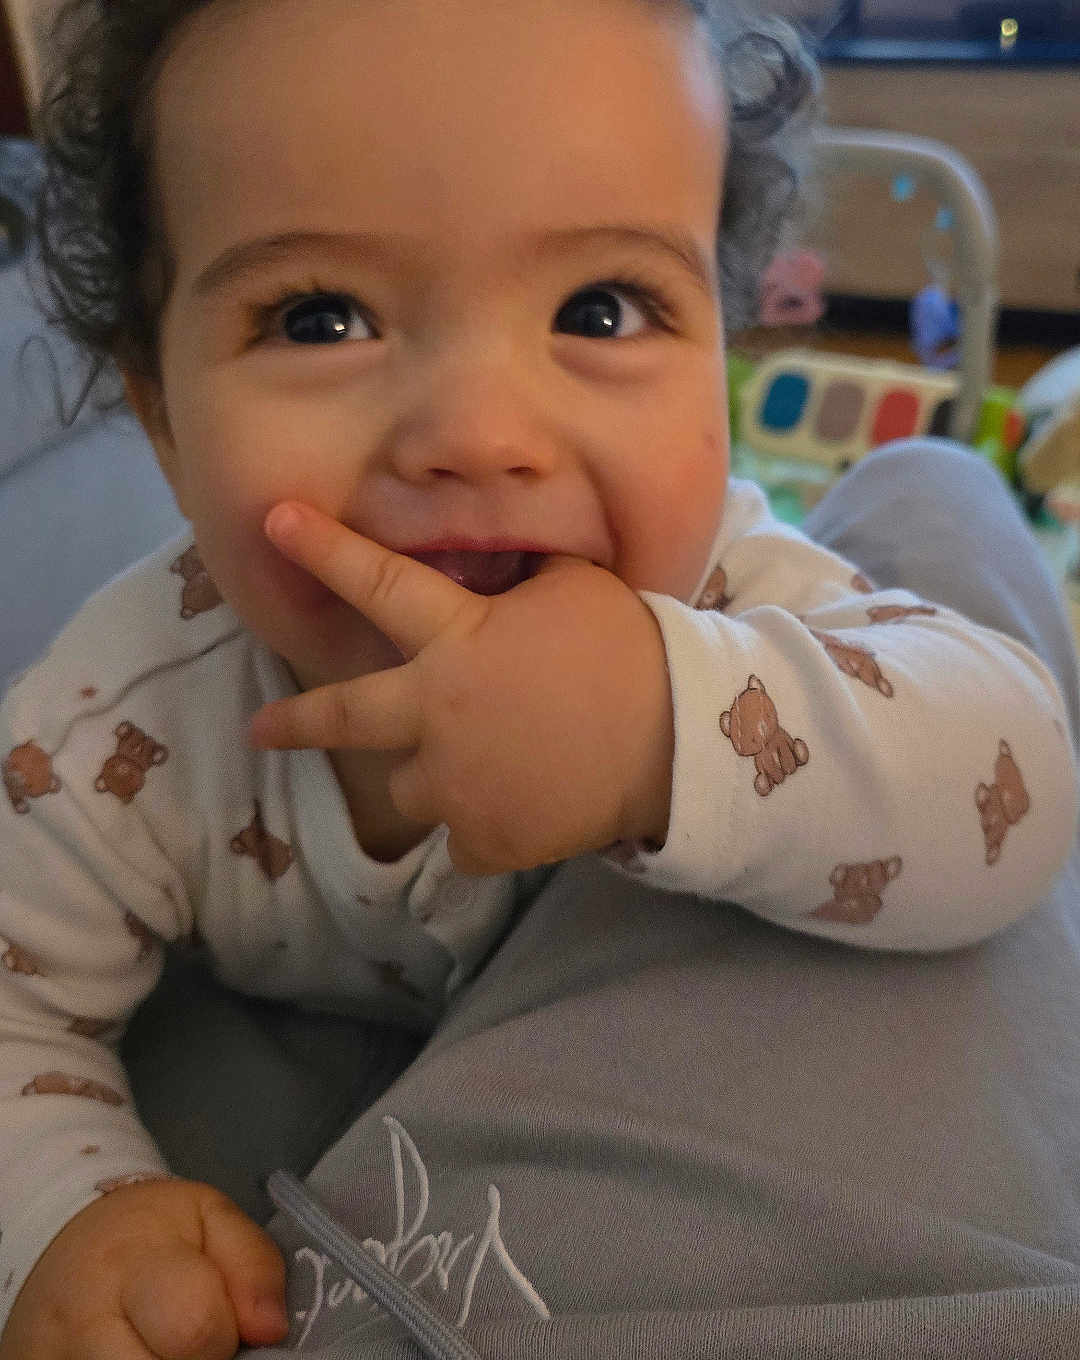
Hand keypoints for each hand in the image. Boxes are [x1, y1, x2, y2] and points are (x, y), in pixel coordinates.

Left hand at [250, 503, 674, 873]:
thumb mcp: (572, 588)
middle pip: (344, 717)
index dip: (322, 550)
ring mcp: (453, 784)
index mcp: (457, 641)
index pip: (376, 584)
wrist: (676, 744)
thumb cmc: (628, 651)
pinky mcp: (481, 839)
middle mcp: (436, 713)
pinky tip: (523, 806)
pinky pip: (464, 838)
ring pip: (410, 786)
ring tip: (485, 766)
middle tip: (260, 729)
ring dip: (435, 774)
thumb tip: (498, 562)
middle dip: (294, 722)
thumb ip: (517, 581)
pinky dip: (485, 825)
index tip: (271, 519)